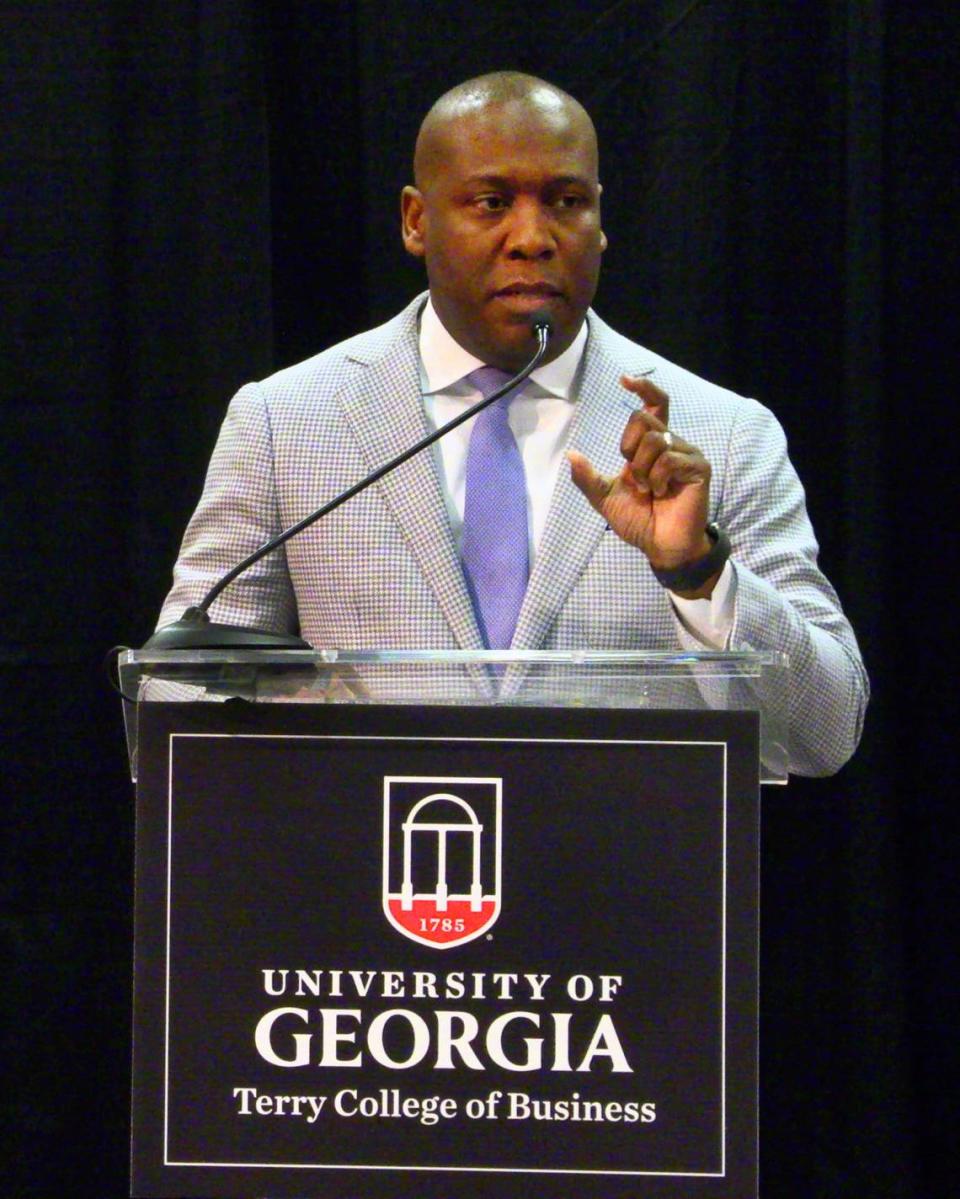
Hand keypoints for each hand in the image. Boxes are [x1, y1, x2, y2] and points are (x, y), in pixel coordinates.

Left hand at [568, 375, 715, 586]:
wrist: (660, 545)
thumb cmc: (639, 521)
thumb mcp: (606, 497)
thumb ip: (589, 477)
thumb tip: (571, 454)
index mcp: (652, 446)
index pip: (654, 406)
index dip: (643, 389)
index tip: (625, 380)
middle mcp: (672, 444)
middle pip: (643, 421)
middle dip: (630, 451)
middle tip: (636, 478)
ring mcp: (687, 454)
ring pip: (655, 440)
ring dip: (643, 470)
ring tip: (650, 490)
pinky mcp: (698, 467)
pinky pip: (669, 459)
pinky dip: (658, 478)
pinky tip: (663, 493)